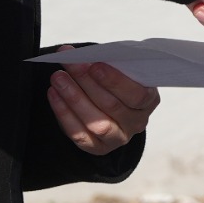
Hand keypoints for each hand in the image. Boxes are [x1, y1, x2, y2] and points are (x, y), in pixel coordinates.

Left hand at [46, 57, 160, 155]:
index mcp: (149, 101)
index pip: (137, 95)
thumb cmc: (117, 81)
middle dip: (86, 81)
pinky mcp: (98, 147)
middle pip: (111, 105)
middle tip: (69, 64)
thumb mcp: (122, 69)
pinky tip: (55, 95)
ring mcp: (118, 137)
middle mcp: (136, 122)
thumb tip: (82, 54)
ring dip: (73, 97)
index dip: (116, 81)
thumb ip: (109, 63)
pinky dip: (64, 114)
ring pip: (96, 122)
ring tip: (58, 78)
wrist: (110, 101)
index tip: (95, 65)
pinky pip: (80, 134)